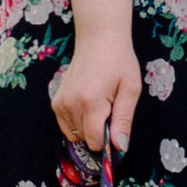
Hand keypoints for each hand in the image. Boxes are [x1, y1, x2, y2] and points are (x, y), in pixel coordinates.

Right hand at [50, 32, 140, 159]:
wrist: (98, 39)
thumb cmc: (119, 62)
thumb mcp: (130, 90)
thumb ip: (124, 120)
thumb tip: (120, 147)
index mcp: (91, 102)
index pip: (95, 141)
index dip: (109, 141)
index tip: (117, 127)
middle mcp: (71, 104)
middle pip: (85, 139)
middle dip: (99, 132)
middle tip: (110, 110)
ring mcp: (60, 103)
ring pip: (74, 135)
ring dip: (88, 128)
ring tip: (100, 106)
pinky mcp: (56, 101)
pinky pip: (66, 126)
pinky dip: (78, 123)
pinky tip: (88, 106)